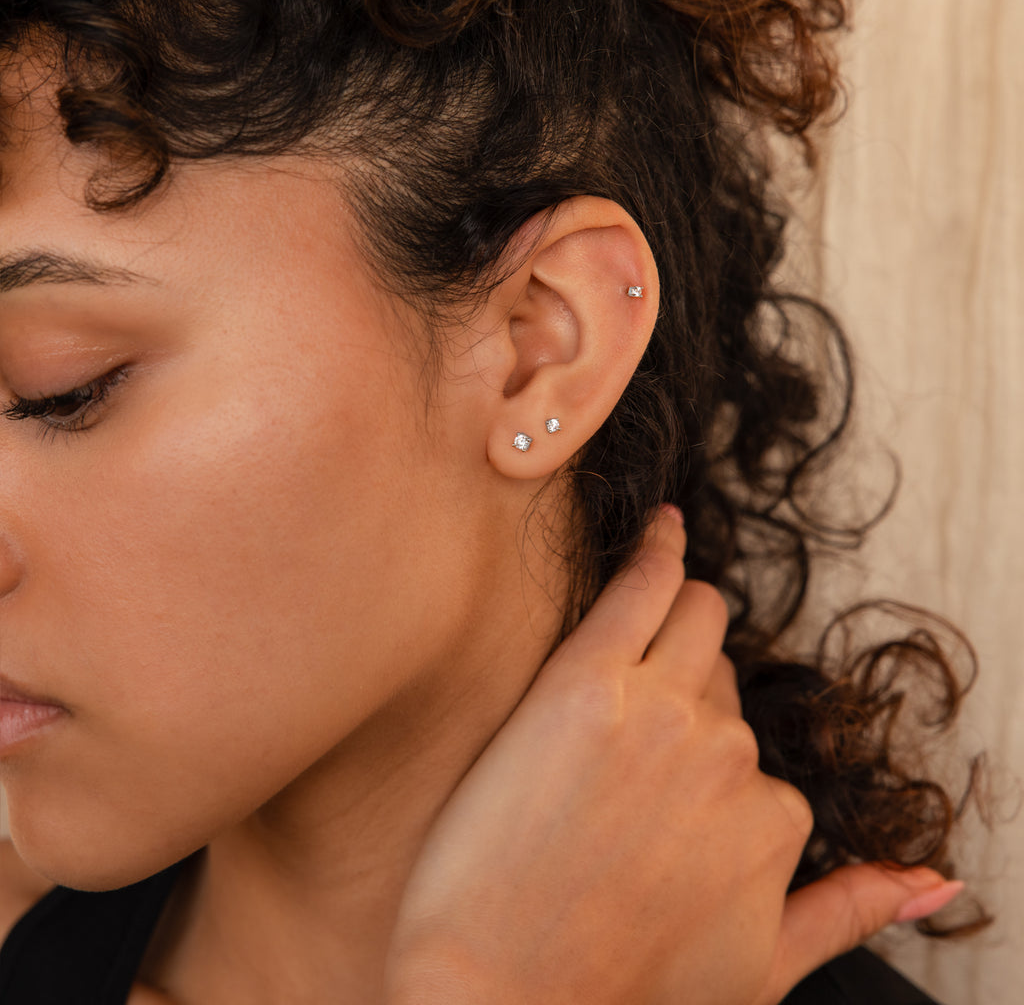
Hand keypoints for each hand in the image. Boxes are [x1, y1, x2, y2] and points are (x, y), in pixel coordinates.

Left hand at [384, 507, 961, 1003]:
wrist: (494, 997)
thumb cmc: (615, 989)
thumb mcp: (762, 967)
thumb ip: (851, 911)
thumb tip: (934, 884)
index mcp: (771, 816)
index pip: (751, 746)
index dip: (700, 757)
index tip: (659, 774)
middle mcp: (728, 756)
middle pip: (722, 678)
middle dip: (690, 689)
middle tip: (634, 723)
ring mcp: (659, 713)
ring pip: (694, 620)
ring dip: (680, 619)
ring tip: (644, 632)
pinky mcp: (584, 683)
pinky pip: (642, 586)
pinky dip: (658, 547)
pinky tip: (660, 526)